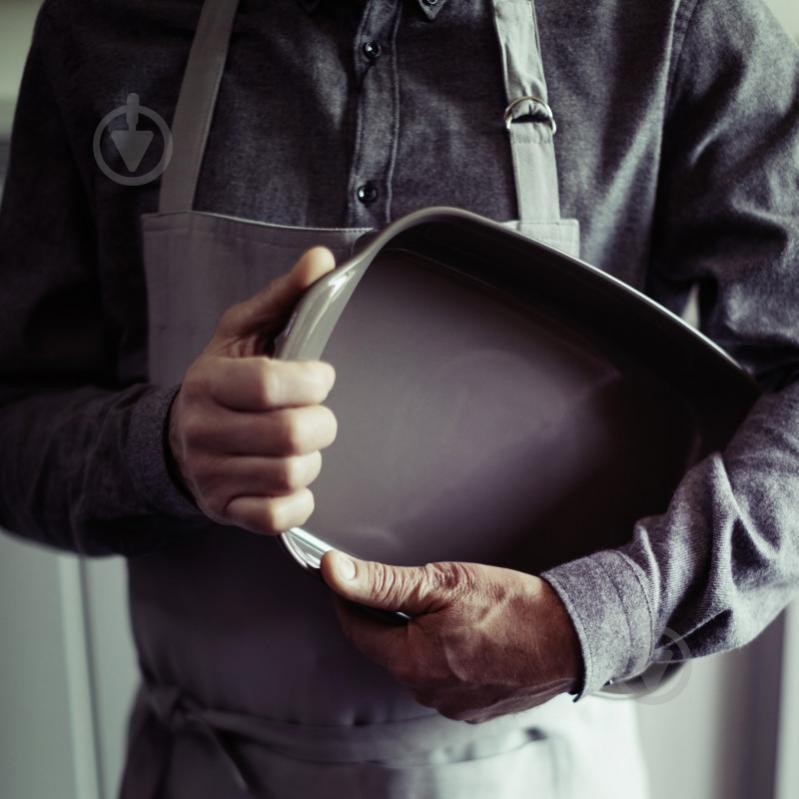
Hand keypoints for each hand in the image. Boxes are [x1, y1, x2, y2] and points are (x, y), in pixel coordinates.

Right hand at [168, 247, 338, 534]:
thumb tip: (322, 259)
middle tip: (316, 413)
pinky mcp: (225, 510)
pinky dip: (298, 500)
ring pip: (291, 474)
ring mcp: (212, 476)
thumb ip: (285, 297)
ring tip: (299, 444)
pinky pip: (276, 517)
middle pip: (290, 434)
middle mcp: (204, 431)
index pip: (269, 386)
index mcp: (209, 383)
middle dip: (321, 422)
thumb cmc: (222, 380)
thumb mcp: (244, 332)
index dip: (312, 381)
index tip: (321, 376)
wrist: (179, 439)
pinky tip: (290, 479)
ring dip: (311, 458)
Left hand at [320, 552, 582, 722]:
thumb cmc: (513, 607)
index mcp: (413, 662)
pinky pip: (441, 677)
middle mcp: (427, 691)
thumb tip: (335, 572)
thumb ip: (382, 581)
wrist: (572, 635)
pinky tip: (462, 633)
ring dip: (415, 635)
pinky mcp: (474, 707)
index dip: (347, 599)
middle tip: (403, 586)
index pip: (357, 629)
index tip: (344, 576)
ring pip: (414, 662)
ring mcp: (452, 704)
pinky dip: (441, 653)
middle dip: (385, 616)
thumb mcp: (442, 582)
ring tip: (442, 609)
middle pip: (386, 647)